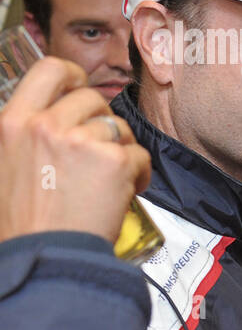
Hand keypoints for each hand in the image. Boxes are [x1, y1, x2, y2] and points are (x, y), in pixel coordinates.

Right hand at [0, 56, 149, 243]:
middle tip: (98, 151)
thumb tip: (49, 117)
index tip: (82, 91)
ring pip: (118, 128)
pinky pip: (140, 155)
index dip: (74, 77)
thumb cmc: (21, 224)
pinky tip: (126, 190)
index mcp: (11, 122)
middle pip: (92, 100)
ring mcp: (80, 141)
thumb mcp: (3, 166)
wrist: (42, 259)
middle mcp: (44, 124)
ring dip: (120, 150)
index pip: (50, 70)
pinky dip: (139, 173)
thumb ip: (23, 136)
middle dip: (101, 122)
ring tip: (109, 179)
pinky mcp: (113, 160)